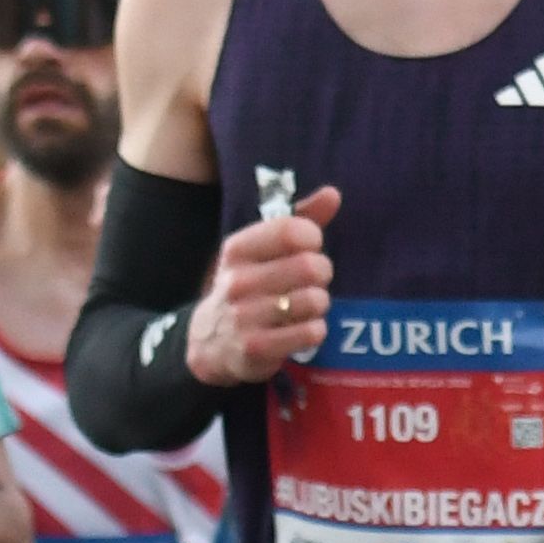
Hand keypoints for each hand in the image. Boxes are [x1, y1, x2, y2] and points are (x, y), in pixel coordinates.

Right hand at [189, 185, 344, 386]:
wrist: (210, 342)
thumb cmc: (250, 286)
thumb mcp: (263, 250)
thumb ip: (300, 219)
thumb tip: (333, 194)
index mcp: (238, 249)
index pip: (291, 230)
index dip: (312, 238)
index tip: (308, 247)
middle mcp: (236, 280)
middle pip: (311, 267)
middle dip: (321, 274)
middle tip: (310, 281)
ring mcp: (243, 316)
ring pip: (315, 300)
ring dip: (318, 304)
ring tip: (303, 306)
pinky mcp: (256, 348)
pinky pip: (311, 332)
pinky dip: (315, 330)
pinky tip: (300, 328)